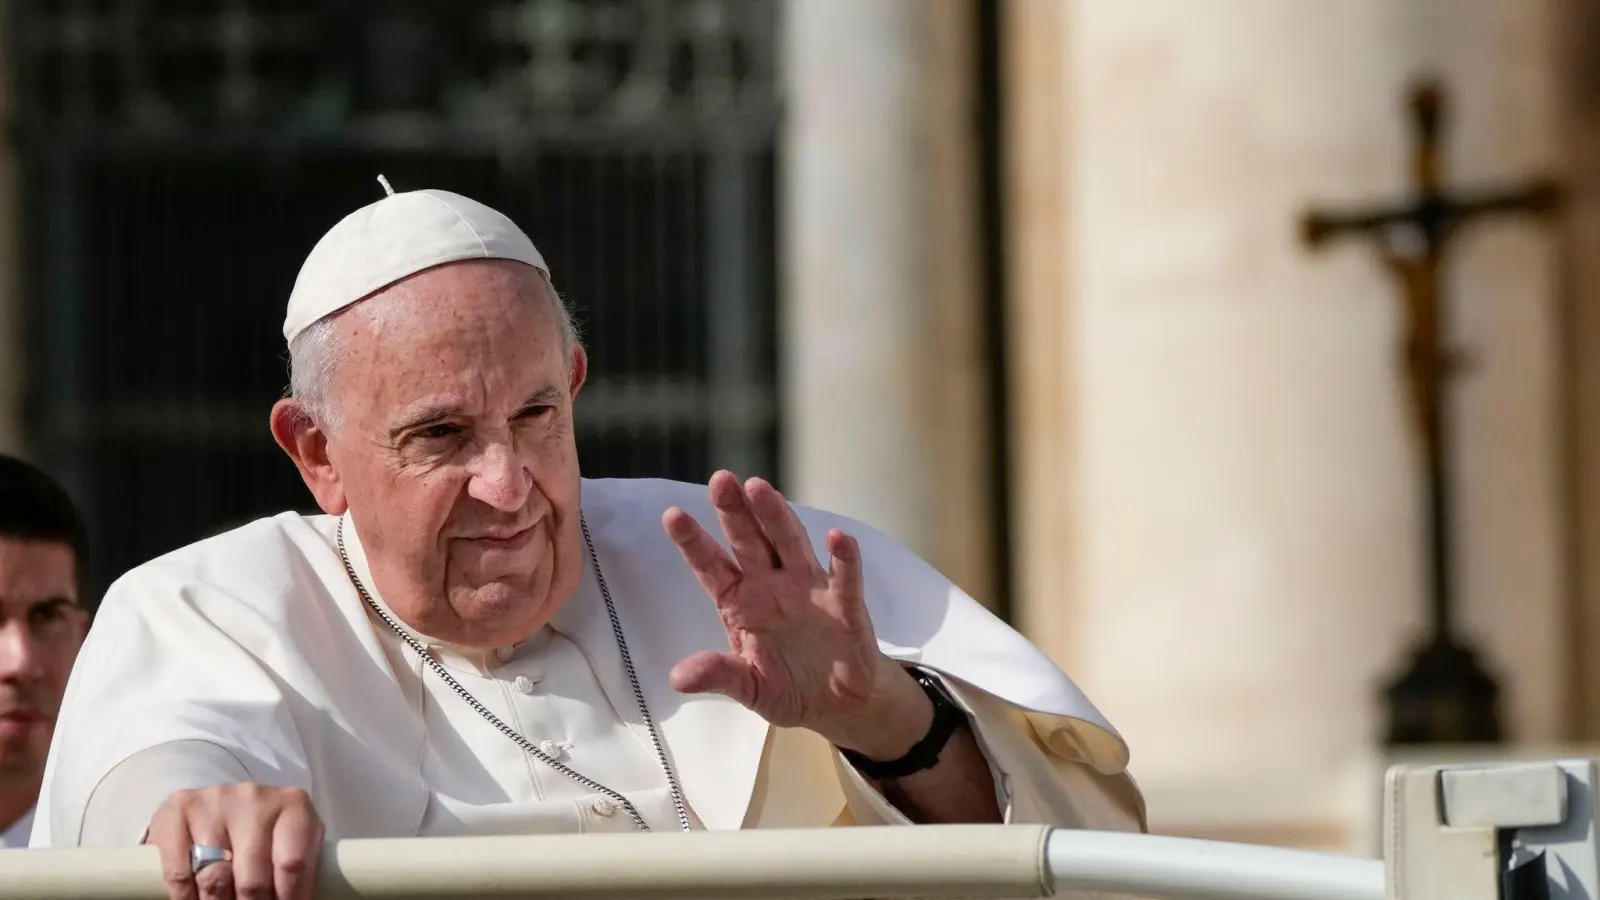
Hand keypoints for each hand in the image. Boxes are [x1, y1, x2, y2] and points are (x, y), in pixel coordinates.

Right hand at [146, 783, 322, 899]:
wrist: (222, 804)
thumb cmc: (265, 833)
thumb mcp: (289, 844)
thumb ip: (295, 870)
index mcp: (294, 806)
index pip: (293, 866)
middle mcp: (255, 798)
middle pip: (253, 880)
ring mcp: (215, 801)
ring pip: (215, 879)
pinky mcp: (179, 809)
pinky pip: (180, 873)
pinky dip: (186, 899)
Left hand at [662, 471, 932, 758]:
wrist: (838, 704)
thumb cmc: (788, 687)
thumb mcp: (749, 687)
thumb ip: (719, 675)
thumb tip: (677, 678)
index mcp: (740, 601)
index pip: (712, 566)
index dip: (693, 542)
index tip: (672, 516)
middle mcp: (771, 585)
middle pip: (750, 541)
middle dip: (735, 511)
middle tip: (721, 480)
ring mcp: (808, 589)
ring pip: (790, 545)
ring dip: (777, 517)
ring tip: (761, 490)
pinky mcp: (845, 605)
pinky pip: (844, 578)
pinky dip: (844, 558)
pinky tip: (838, 537)